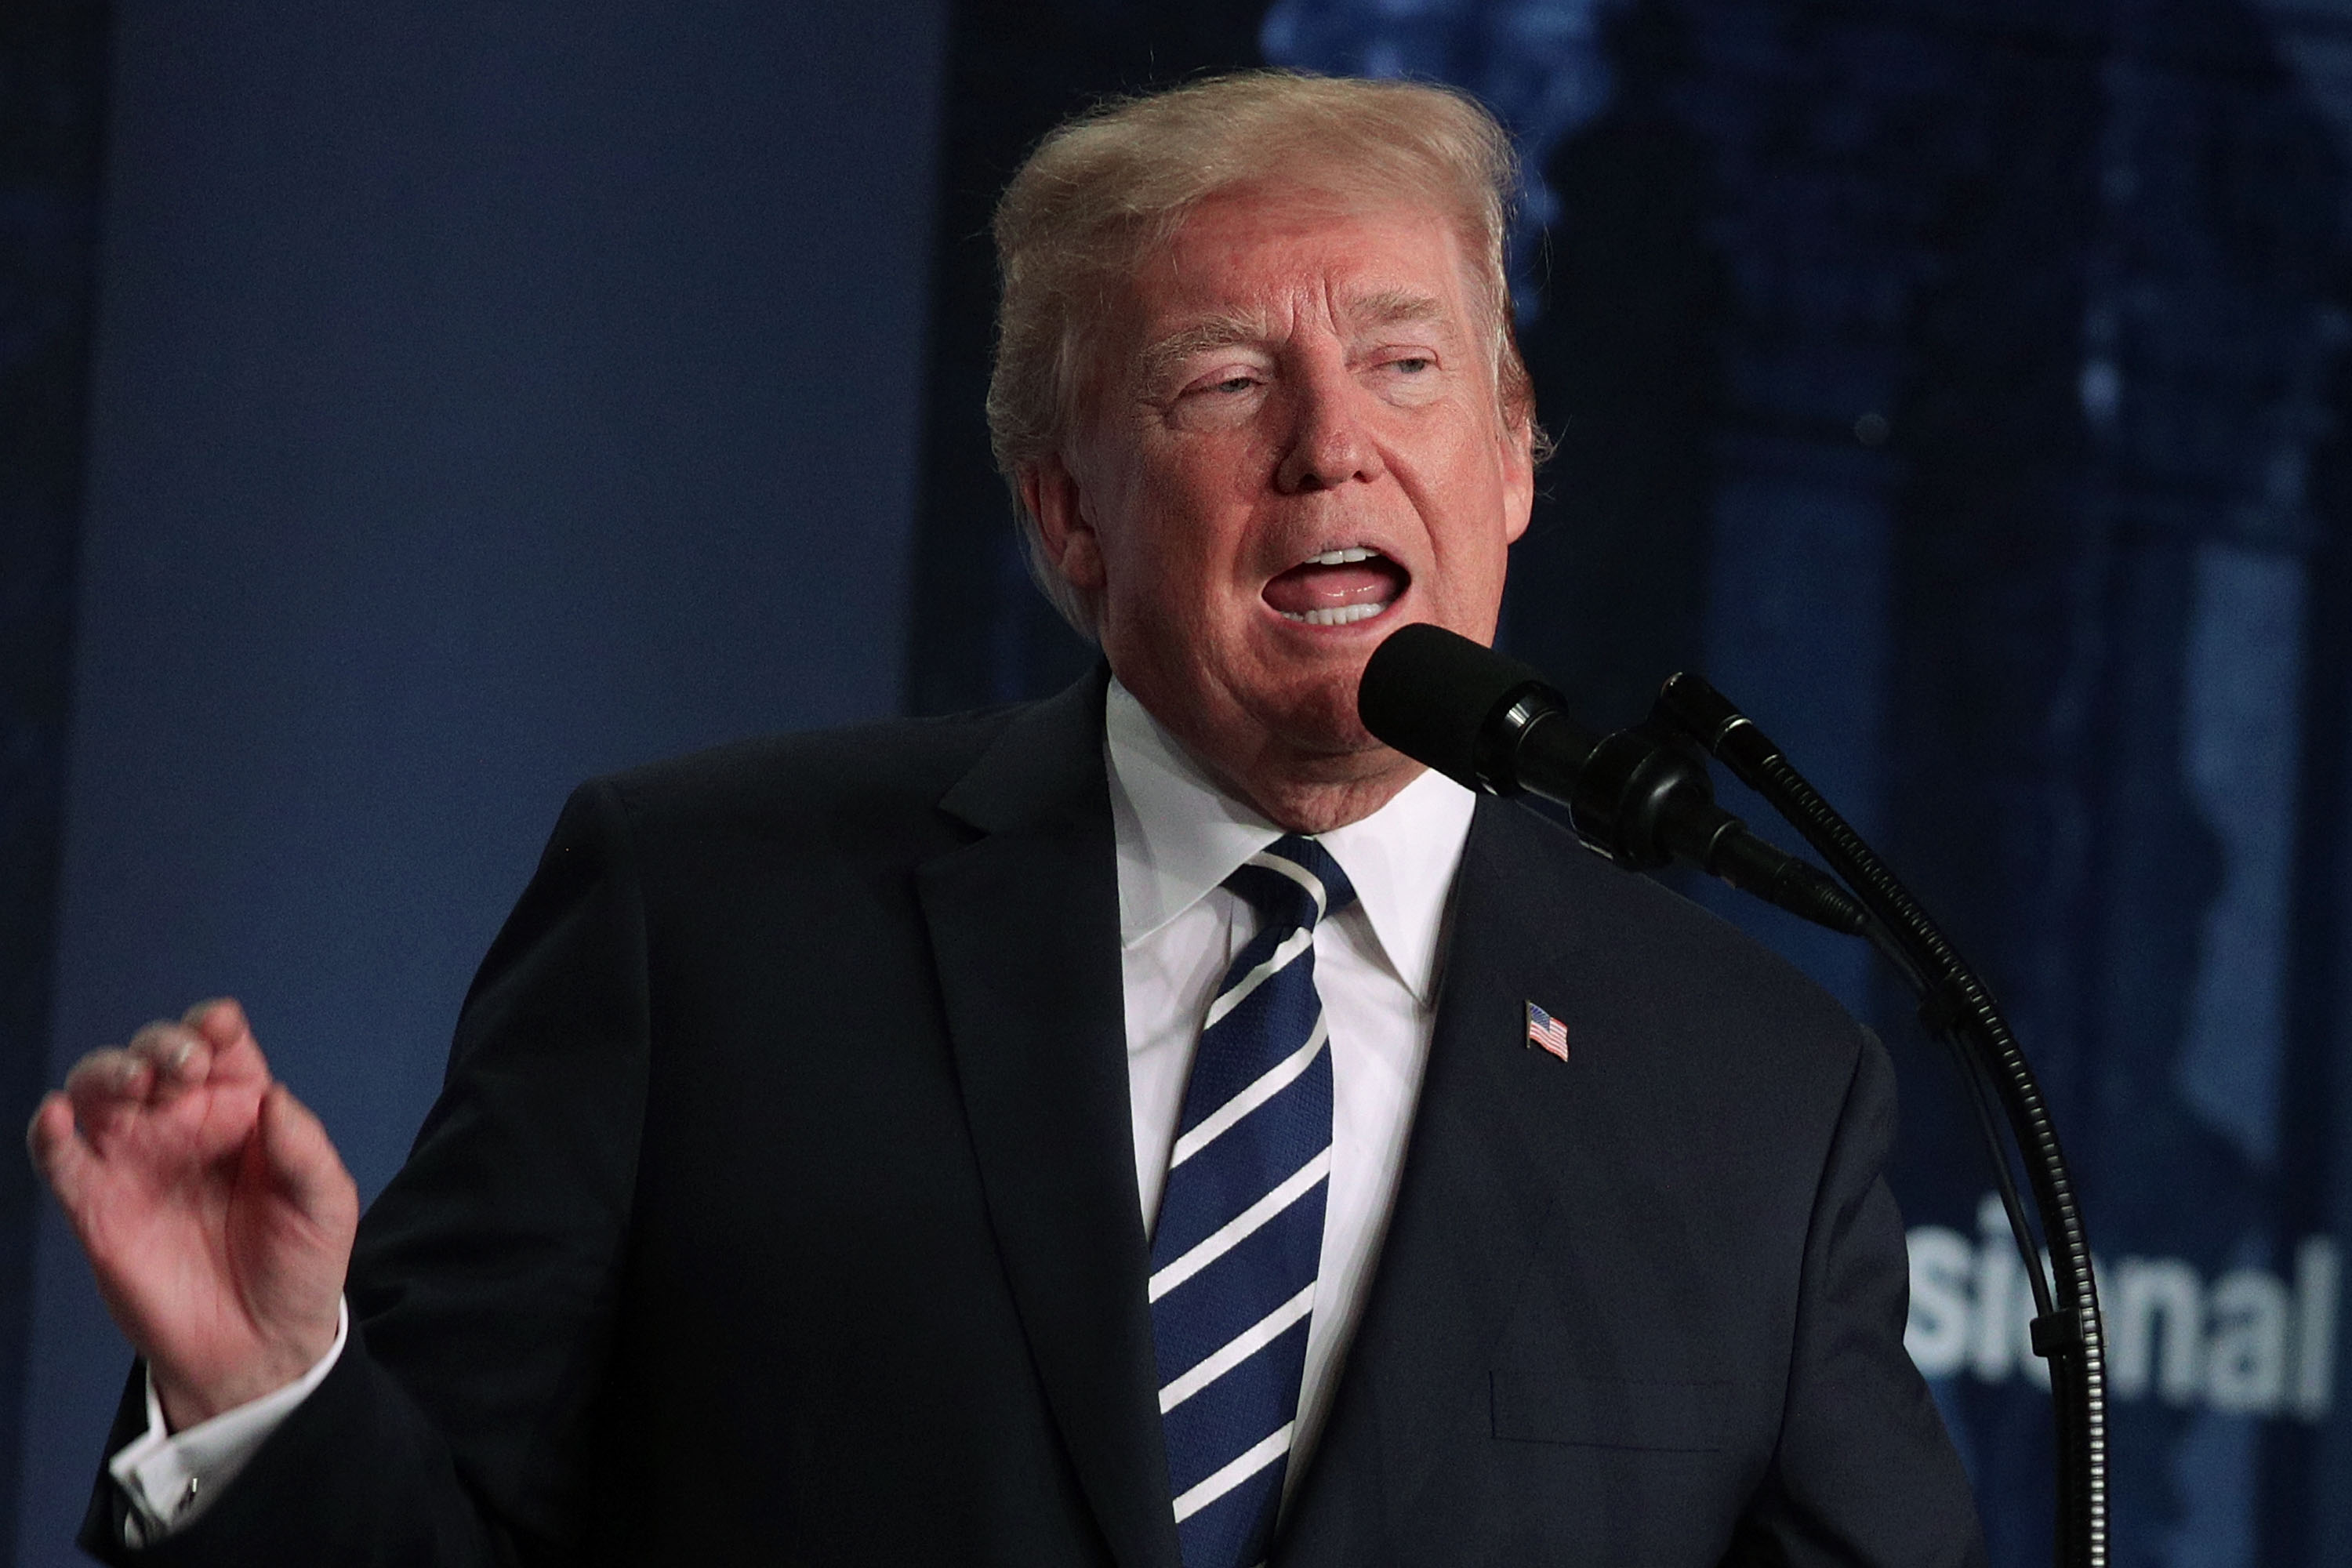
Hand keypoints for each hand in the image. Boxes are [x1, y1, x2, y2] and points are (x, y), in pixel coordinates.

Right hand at [28, 999, 356, 1429]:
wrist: (259, 1346)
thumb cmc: (298, 1265)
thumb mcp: (325, 1204)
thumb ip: (304, 1148)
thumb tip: (272, 1095)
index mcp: (242, 1108)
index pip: (221, 1046)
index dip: (214, 1026)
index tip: (218, 1029)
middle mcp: (182, 1122)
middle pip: (154, 1054)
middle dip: (162, 1044)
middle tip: (184, 1068)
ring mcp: (134, 1159)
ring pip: (97, 1089)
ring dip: (107, 1071)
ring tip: (136, 1083)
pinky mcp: (95, 1205)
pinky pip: (59, 1158)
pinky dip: (48, 1131)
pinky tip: (59, 1116)